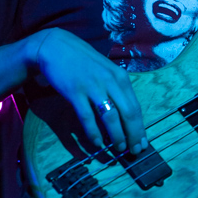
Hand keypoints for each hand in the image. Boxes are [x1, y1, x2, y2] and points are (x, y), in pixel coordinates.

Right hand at [32, 28, 146, 153]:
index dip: (140, 128)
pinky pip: (87, 117)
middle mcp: (110, 81)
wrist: (55, 46)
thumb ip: (116, 90)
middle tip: (134, 151)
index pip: (136, 107)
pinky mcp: (75, 92)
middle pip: (128, 114)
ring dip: (116, 136)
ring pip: (111, 117)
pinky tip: (97, 142)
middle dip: (133, 135)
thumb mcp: (106, 71)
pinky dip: (93, 132)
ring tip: (119, 149)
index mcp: (120, 77)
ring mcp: (93, 86)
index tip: (143, 144)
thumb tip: (126, 116)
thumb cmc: (82, 61)